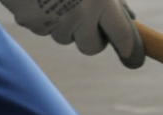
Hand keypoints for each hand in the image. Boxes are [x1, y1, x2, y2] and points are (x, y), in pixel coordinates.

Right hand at [0, 0, 143, 68]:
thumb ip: (111, 0)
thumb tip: (129, 18)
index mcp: (100, 0)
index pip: (123, 36)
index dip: (130, 50)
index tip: (133, 59)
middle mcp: (80, 14)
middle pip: (92, 48)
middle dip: (91, 39)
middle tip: (87, 21)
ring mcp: (53, 20)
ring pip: (64, 38)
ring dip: (63, 25)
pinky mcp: (29, 21)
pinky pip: (41, 28)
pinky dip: (41, 18)